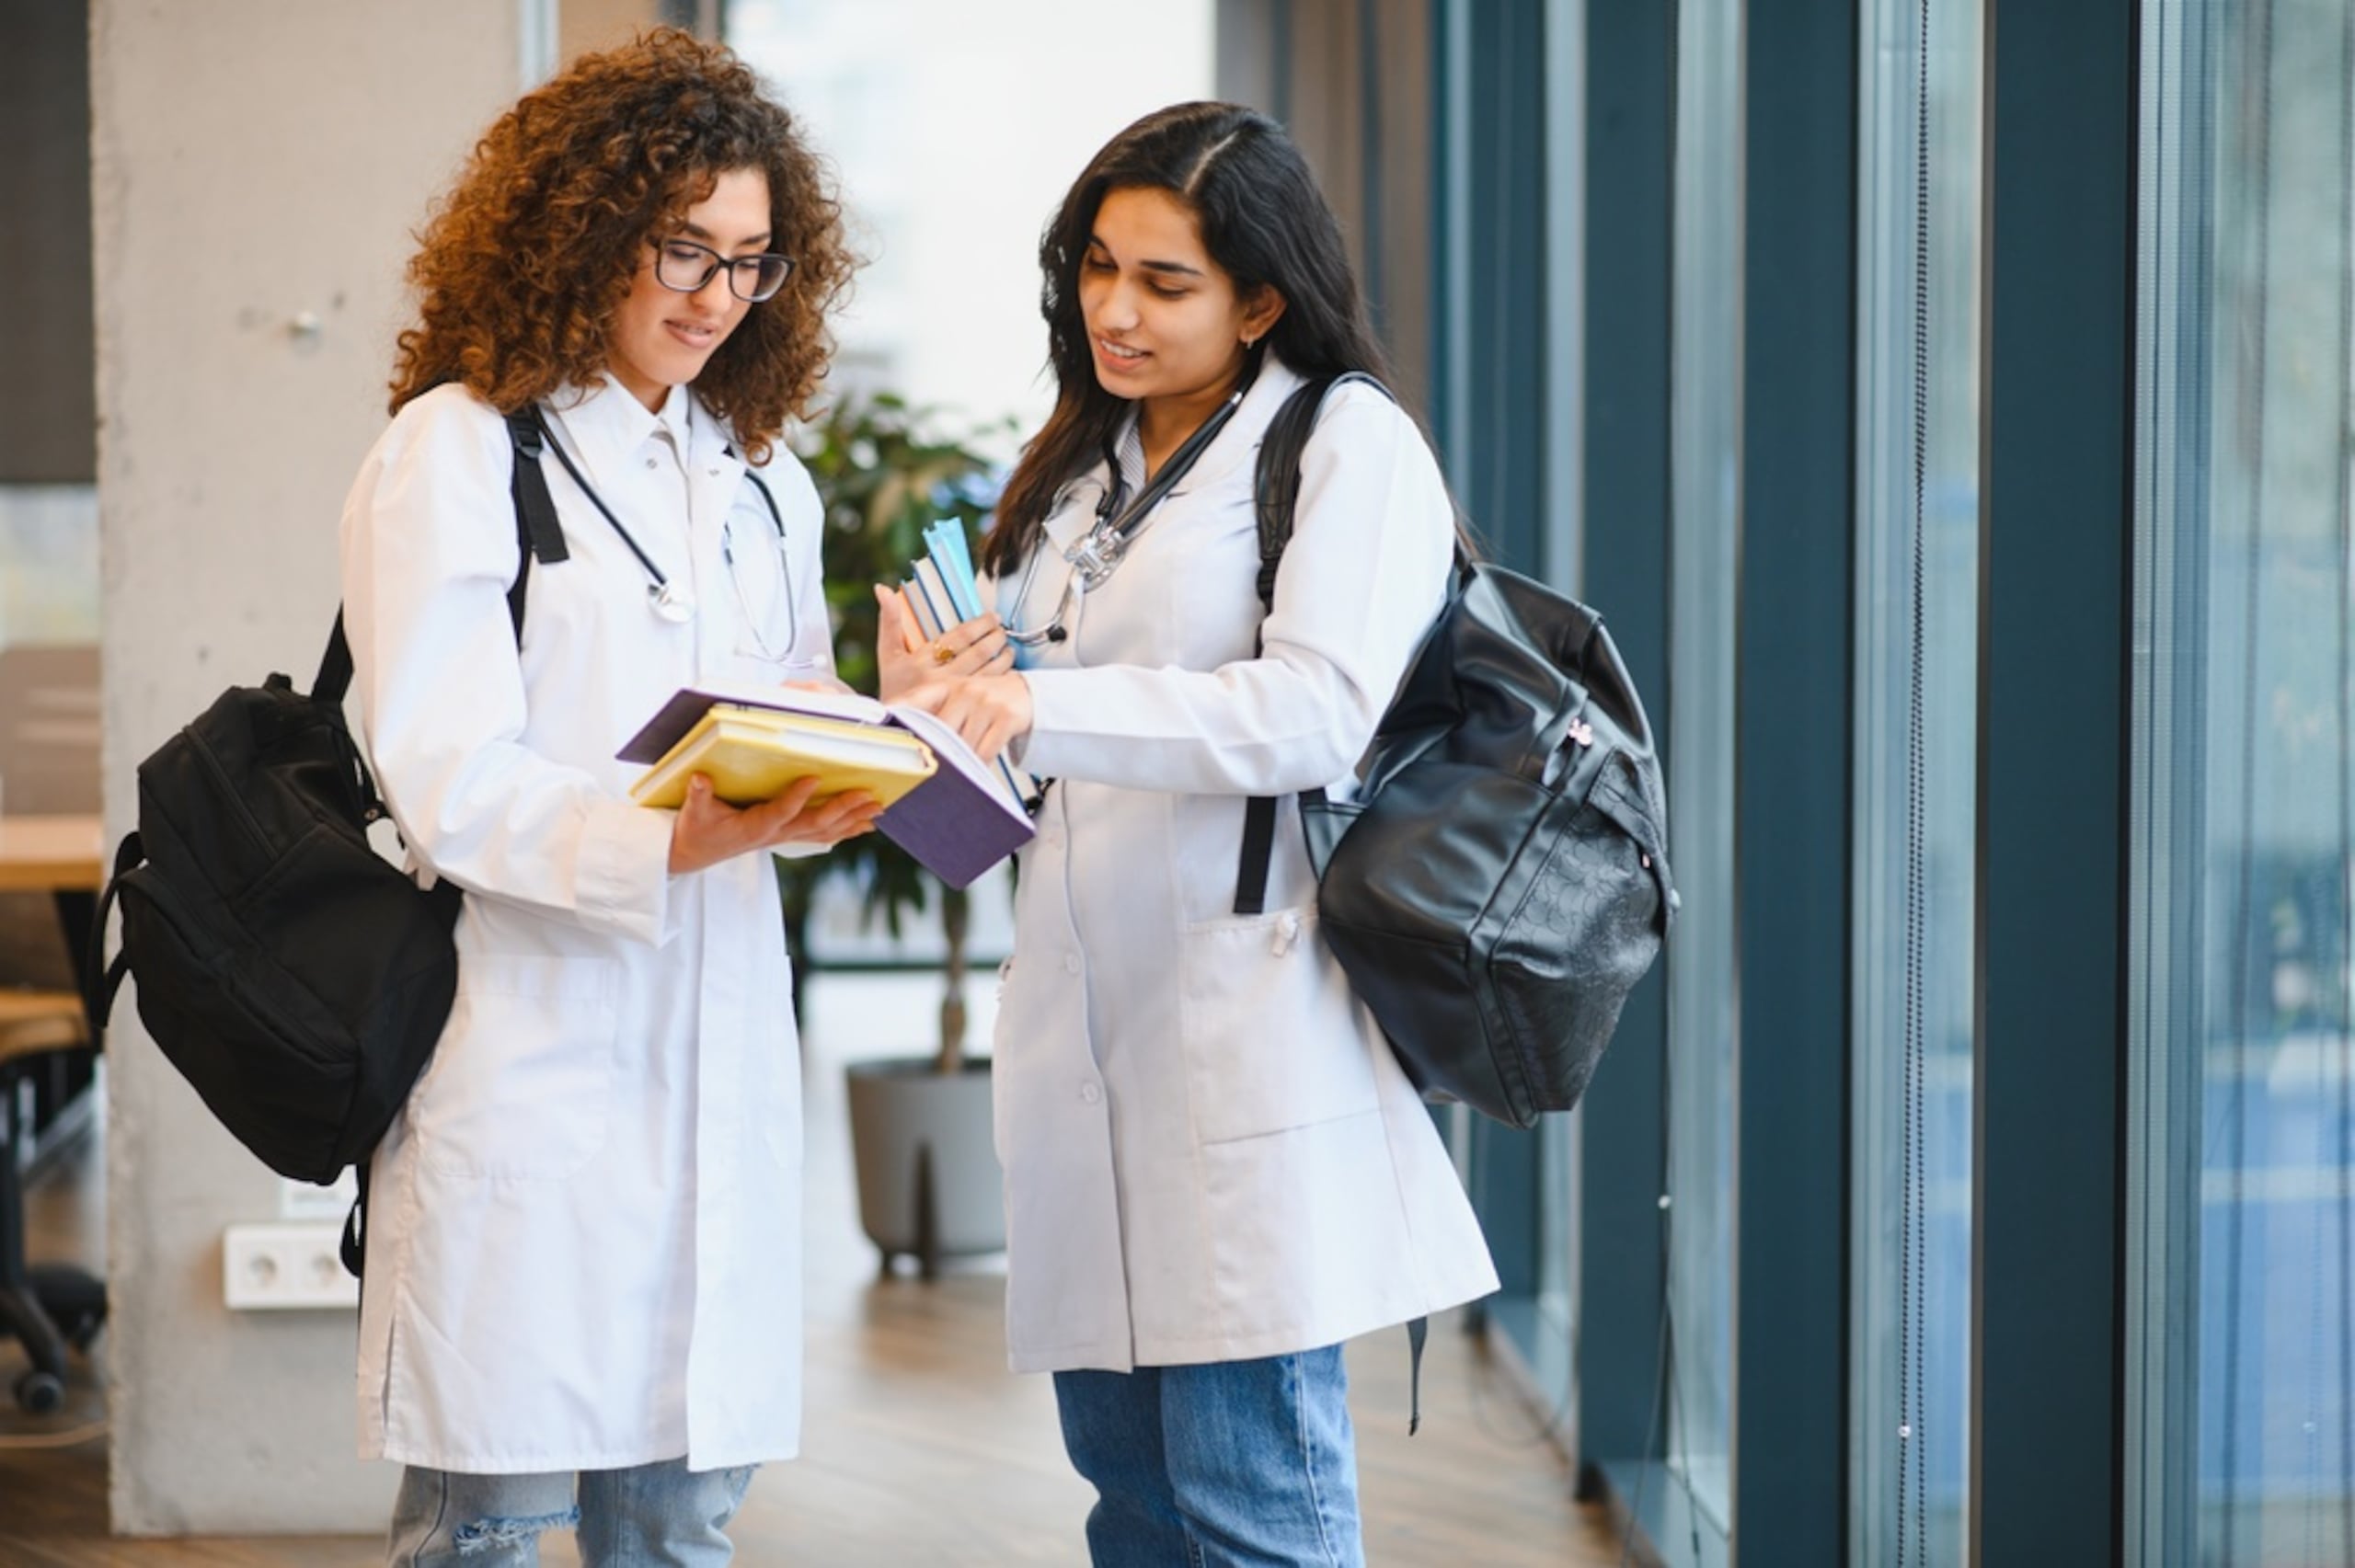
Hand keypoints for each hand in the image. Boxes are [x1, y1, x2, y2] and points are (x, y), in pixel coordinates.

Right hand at [667, 773, 882, 874]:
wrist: (694, 854)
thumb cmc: (696, 829)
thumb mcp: (694, 812)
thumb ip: (699, 794)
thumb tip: (699, 778)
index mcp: (755, 826)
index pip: (780, 812)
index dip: (797, 797)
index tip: (815, 778)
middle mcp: (775, 834)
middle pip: (815, 823)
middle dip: (843, 809)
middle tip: (869, 797)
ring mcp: (783, 838)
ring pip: (825, 831)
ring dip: (852, 821)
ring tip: (878, 810)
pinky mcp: (786, 837)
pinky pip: (822, 836)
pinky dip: (845, 830)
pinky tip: (864, 825)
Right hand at [875, 585, 1013, 703]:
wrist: (898, 729)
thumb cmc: (895, 689)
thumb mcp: (888, 655)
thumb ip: (889, 620)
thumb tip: (882, 588)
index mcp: (922, 662)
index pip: (960, 636)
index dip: (981, 624)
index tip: (992, 617)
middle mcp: (940, 680)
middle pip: (978, 652)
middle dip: (996, 637)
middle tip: (1002, 629)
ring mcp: (955, 697)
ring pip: (989, 671)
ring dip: (1003, 656)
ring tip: (1008, 648)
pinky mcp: (966, 710)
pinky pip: (990, 689)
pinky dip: (1003, 677)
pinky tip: (1008, 670)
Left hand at [896, 673, 1033, 764]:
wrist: (1024, 694)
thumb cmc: (982, 702)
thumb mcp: (955, 698)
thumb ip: (931, 713)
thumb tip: (901, 737)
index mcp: (945, 687)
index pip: (915, 699)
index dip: (897, 712)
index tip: (881, 728)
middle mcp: (964, 691)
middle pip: (940, 730)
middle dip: (935, 751)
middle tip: (927, 769)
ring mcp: (986, 703)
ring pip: (963, 744)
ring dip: (960, 762)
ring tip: (957, 771)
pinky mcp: (1006, 717)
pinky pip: (986, 750)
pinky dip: (980, 763)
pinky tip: (976, 768)